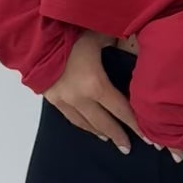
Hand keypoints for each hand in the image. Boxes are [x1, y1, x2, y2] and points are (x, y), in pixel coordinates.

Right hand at [43, 31, 182, 162]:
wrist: (34, 40)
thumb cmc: (68, 34)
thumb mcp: (98, 35)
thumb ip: (116, 40)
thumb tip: (130, 37)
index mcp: (96, 85)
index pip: (121, 110)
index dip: (135, 125)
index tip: (148, 138)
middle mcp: (80, 98)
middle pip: (104, 123)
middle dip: (118, 136)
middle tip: (128, 148)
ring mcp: (64, 101)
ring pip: (85, 123)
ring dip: (100, 132)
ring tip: (110, 139)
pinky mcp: (51, 99)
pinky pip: (70, 117)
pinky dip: (82, 124)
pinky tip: (88, 127)